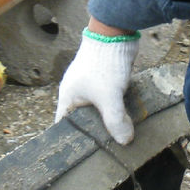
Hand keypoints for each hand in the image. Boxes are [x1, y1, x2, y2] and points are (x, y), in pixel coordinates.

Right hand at [55, 28, 140, 143]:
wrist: (114, 34)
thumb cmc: (103, 65)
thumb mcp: (108, 97)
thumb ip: (115, 120)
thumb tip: (125, 141)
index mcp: (68, 98)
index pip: (63, 126)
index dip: (71, 140)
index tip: (83, 155)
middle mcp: (76, 93)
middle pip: (83, 120)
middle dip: (94, 132)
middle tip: (107, 149)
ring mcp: (90, 86)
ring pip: (97, 110)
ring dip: (107, 120)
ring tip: (118, 136)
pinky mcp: (104, 80)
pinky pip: (108, 100)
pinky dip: (115, 108)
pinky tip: (125, 118)